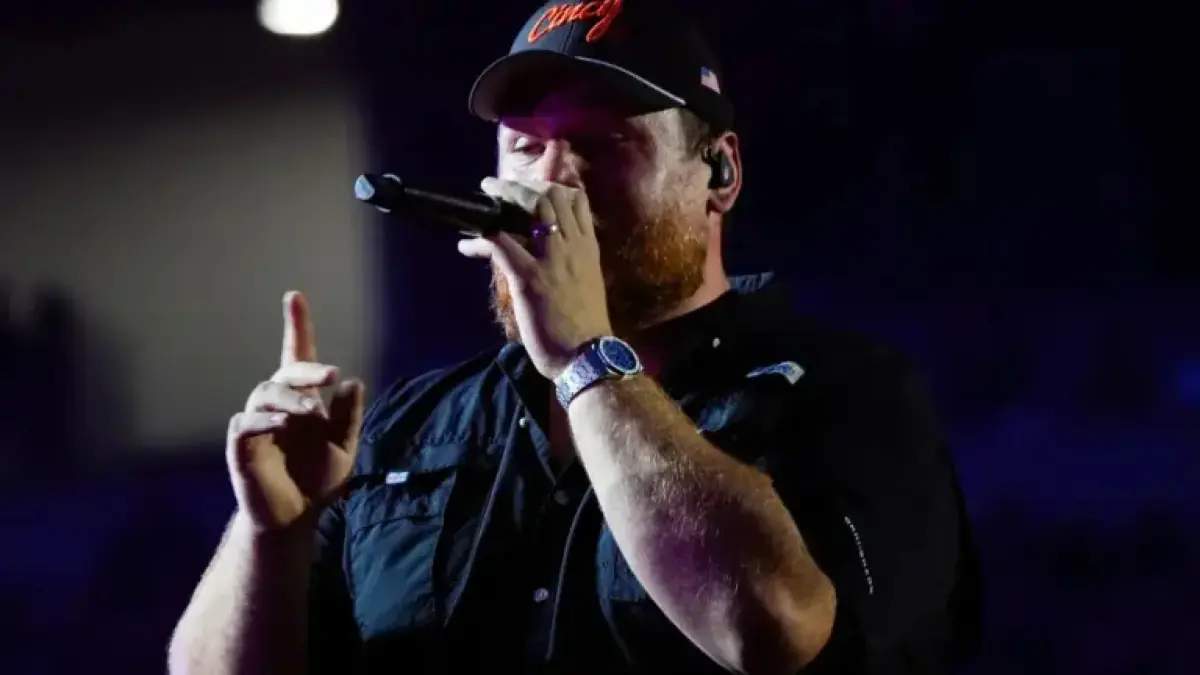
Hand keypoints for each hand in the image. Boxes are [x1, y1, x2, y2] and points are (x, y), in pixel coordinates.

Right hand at [225, 291, 365, 531]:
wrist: (295, 518)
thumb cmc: (317, 479)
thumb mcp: (343, 448)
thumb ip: (349, 417)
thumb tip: (353, 381)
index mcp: (303, 400)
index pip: (297, 356)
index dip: (297, 326)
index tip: (294, 296)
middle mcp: (277, 405)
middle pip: (286, 373)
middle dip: (307, 371)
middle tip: (330, 376)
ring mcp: (256, 423)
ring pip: (265, 393)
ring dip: (291, 398)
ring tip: (313, 412)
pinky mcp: (240, 445)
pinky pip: (245, 423)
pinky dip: (263, 420)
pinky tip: (282, 424)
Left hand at [458, 177, 612, 378]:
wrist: (588, 356)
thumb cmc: (586, 327)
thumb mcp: (588, 282)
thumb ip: (574, 260)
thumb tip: (553, 252)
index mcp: (588, 247)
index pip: (577, 199)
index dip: (552, 186)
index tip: (531, 188)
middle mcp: (573, 245)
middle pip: (550, 194)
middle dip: (521, 185)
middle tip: (497, 187)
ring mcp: (552, 259)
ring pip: (529, 207)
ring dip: (501, 198)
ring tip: (481, 198)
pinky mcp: (529, 278)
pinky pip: (501, 244)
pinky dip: (480, 239)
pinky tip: (465, 245)